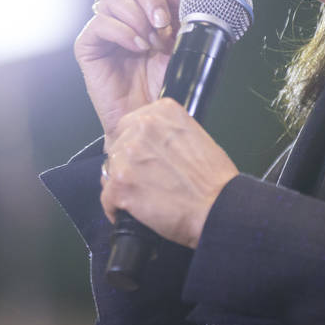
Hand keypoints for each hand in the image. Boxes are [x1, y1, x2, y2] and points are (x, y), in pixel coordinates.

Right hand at [74, 0, 187, 136]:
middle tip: (165, 26)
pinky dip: (124, 32)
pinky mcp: (88, 43)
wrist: (156, 116)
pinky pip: (103, 20)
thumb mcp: (185, 35)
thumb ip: (179, 1)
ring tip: (151, 43)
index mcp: (147, 1)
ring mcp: (103, 24)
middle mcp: (123, 7)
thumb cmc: (170, 79)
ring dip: (140, 18)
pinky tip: (136, 48)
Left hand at [100, 98, 238, 248]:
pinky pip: (106, 197)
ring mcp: (128, 155)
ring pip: (110, 171)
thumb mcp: (195, 135)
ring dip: (123, 185)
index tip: (144, 158)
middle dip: (128, 164)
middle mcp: (142, 127)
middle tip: (146, 181)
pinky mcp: (120, 184)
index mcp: (162, 111)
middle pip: (118, 147)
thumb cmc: (214, 178)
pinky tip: (132, 213)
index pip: (130, 124)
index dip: (136, 145)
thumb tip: (150, 144)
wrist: (218, 207)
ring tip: (142, 198)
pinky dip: (116, 208)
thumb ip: (168, 133)